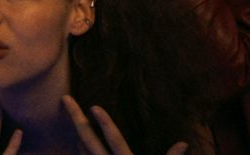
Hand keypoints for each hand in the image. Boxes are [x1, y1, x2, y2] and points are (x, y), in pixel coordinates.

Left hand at [62, 96, 187, 154]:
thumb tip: (184, 143)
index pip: (115, 140)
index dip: (105, 123)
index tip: (94, 106)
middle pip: (89, 140)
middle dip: (77, 119)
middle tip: (66, 99)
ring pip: (82, 150)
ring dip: (76, 132)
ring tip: (71, 114)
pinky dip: (79, 150)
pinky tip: (76, 140)